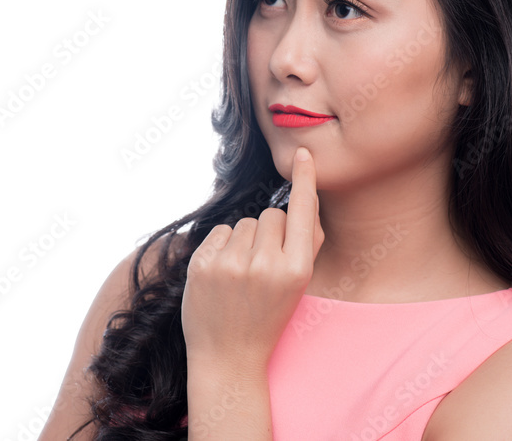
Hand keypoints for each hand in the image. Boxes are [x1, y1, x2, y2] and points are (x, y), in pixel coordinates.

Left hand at [181, 146, 324, 373]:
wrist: (228, 357)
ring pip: (244, 222)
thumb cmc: (268, 317)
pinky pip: (221, 232)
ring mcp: (231, 265)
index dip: (305, 180)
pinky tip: (224, 274)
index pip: (303, 212)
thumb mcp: (298, 286)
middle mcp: (265, 265)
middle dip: (270, 231)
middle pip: (272, 214)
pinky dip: (223, 247)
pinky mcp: (203, 265)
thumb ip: (308, 245)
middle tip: (265, 263)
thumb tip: (308, 199)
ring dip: (245, 239)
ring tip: (242, 273)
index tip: (303, 153)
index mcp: (296, 270)